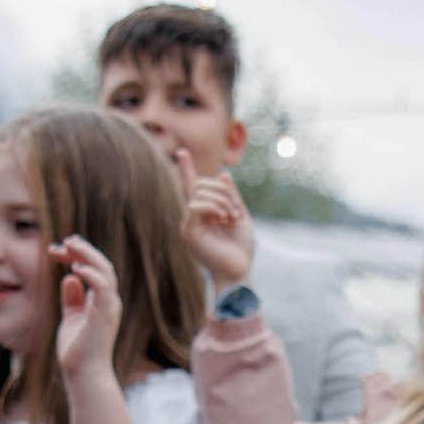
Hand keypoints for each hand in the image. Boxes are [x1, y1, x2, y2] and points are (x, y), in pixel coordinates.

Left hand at [52, 235, 121, 377]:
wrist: (84, 376)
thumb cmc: (77, 352)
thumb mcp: (71, 319)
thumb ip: (72, 299)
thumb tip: (69, 278)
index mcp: (102, 301)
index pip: (94, 270)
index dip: (76, 256)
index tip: (56, 251)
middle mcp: (109, 301)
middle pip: (101, 265)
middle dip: (82, 250)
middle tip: (64, 241)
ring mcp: (109, 307)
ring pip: (105, 270)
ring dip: (87, 254)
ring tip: (69, 245)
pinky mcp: (104, 315)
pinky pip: (103, 287)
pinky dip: (91, 273)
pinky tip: (75, 267)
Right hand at [174, 142, 256, 288]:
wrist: (239, 271)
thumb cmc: (241, 249)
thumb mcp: (240, 216)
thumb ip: (231, 196)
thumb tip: (223, 174)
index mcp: (206, 213)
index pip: (194, 186)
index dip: (187, 169)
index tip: (182, 152)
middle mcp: (194, 217)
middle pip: (202, 185)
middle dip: (223, 191)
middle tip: (235, 212)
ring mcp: (189, 224)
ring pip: (200, 192)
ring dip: (222, 199)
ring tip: (231, 218)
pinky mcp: (189, 231)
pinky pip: (195, 205)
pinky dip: (213, 206)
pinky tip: (223, 218)